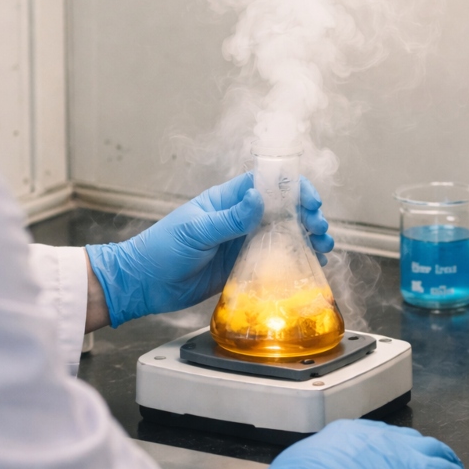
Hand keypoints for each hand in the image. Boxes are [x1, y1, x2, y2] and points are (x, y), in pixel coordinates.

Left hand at [85, 172, 333, 326]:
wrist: (145, 284)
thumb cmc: (161, 250)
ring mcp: (241, 243)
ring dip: (306, 236)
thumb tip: (259, 197)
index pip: (265, 184)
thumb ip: (230, 218)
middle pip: (282, 209)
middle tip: (319, 226)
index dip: (291, 188)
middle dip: (306, 213)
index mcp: (225, 201)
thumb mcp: (196, 231)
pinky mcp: (241, 267)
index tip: (309, 199)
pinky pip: (273, 261)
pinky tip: (311, 263)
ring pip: (283, 234)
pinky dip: (294, 260)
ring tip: (324, 244)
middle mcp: (238, 219)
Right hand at [260, 419, 468, 468]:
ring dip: (440, 455)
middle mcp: (376, 435)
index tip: (387, 454)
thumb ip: (310, 466)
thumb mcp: (299, 464)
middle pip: (405, 436)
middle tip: (420, 457)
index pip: (375, 435)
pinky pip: (445, 468)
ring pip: (431, 447)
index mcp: (348, 431)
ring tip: (448, 464)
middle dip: (414, 447)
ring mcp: (399, 451)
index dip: (385, 445)